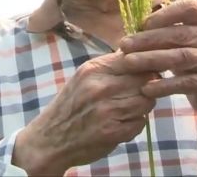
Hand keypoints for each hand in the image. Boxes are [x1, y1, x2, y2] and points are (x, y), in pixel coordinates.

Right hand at [13, 51, 155, 174]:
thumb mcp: (84, 77)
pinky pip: (140, 122)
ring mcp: (108, 110)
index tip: (146, 72)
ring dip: (143, 106)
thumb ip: (110, 67)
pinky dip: (136, 123)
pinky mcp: (113, 132)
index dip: (144, 66)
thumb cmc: (70, 105)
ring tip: (129, 109)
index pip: (134, 59)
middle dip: (147, 87)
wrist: (49, 139)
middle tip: (139, 93)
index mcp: (94, 69)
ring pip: (146, 102)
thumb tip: (140, 55)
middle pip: (145, 80)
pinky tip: (123, 123)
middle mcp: (101, 87)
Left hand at [119, 0, 196, 120]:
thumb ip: (170, 30)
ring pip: (180, 57)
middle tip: (124, 45)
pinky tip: (146, 87)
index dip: (164, 14)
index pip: (190, 7)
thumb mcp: (189, 40)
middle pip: (180, 34)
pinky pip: (184, 83)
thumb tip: (136, 25)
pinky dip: (163, 85)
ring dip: (150, 59)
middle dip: (148, 39)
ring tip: (128, 62)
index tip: (142, 24)